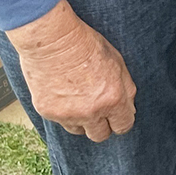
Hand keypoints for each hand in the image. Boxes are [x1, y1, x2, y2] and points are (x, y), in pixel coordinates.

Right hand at [3, 0, 136, 141]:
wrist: (51, 38)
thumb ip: (125, 89)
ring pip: (79, 130)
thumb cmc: (85, 44)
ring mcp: (68, 114)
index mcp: (113, 99)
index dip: (120, 121)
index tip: (116, 117)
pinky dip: (62, 111)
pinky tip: (61, 92)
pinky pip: (60, 120)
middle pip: (100, 135)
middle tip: (96, 109)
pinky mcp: (47, 112)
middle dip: (101, 125)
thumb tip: (128, 108)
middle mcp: (91, 111)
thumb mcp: (117, 63)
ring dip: (81, 120)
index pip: (123, 126)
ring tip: (77, 98)